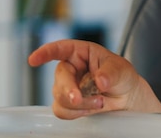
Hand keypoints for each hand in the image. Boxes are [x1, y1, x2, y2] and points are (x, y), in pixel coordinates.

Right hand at [28, 39, 160, 118]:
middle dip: (68, 90)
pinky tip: (92, 108)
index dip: (46, 52)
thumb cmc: (122, 76)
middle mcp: (71, 69)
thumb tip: (100, 80)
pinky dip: (77, 112)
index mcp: (81, 53)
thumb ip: (111, 73)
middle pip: (60, 78)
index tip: (34, 59)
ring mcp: (67, 87)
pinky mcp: (67, 104)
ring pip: (59, 97)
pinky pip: (63, 111)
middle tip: (78, 98)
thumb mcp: (121, 70)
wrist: (126, 98)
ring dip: (79, 103)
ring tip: (100, 101)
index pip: (61, 48)